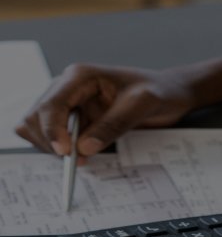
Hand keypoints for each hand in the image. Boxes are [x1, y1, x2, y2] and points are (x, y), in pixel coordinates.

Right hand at [16, 64, 194, 158]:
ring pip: (39, 128)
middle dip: (49, 140)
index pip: (51, 104)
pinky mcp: (76, 119)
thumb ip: (113, 125)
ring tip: (81, 158)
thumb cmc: (158, 91)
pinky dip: (61, 149)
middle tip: (76, 160)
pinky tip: (81, 155)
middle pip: (36, 116)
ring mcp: (70, 104)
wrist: (169, 94)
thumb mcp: (141, 105)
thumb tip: (83, 148)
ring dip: (52, 147)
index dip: (51, 130)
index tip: (65, 153)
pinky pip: (54, 137)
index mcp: (81, 76)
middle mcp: (69, 88)